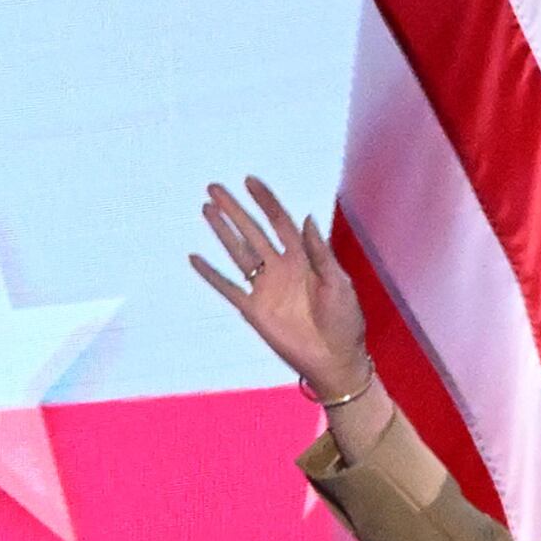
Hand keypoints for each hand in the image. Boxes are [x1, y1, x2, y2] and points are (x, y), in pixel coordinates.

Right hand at [190, 177, 369, 399]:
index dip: (265, 201)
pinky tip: (195, 258)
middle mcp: (280, 268)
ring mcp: (265, 288)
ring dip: (222, 232)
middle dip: (235, 210)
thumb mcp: (338, 282)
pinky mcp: (254, 310)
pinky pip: (228, 288)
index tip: (250, 181)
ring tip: (207, 209)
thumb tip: (306, 218)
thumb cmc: (344, 321)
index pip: (280, 222)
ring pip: (238, 252)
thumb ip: (320, 252)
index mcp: (303, 257)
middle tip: (215, 188)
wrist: (335, 359)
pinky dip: (211, 274)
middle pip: (253, 232)